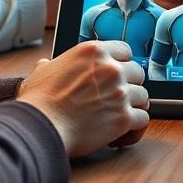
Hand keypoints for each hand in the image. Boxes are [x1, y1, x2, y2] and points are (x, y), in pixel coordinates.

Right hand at [17, 40, 149, 156]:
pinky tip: (125, 131)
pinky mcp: (123, 117)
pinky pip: (144, 118)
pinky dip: (135, 127)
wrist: (41, 126)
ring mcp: (120, 92)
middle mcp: (111, 68)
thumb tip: (45, 64)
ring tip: (120, 114)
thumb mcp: (42, 72)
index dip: (121, 63)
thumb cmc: (39, 101)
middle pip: (137, 72)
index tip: (116, 74)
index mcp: (94, 52)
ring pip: (143, 96)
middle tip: (117, 97)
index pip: (125, 50)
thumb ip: (51, 65)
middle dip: (129, 85)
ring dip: (133, 106)